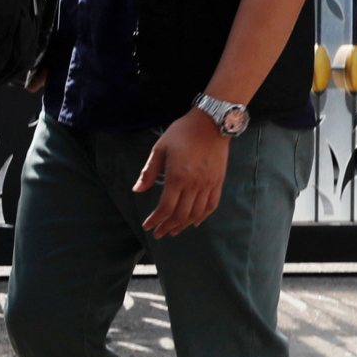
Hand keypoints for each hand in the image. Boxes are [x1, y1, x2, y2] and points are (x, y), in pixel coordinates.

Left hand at [134, 109, 229, 236]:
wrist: (211, 123)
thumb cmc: (182, 134)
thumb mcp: (160, 149)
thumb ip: (149, 172)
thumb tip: (137, 190)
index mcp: (177, 177)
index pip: (165, 207)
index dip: (155, 220)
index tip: (147, 226)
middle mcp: (194, 185)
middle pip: (181, 214)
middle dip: (167, 226)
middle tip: (158, 233)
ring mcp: (208, 184)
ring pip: (196, 213)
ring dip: (183, 225)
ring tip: (173, 231)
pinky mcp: (218, 181)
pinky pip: (212, 205)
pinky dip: (203, 216)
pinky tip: (194, 222)